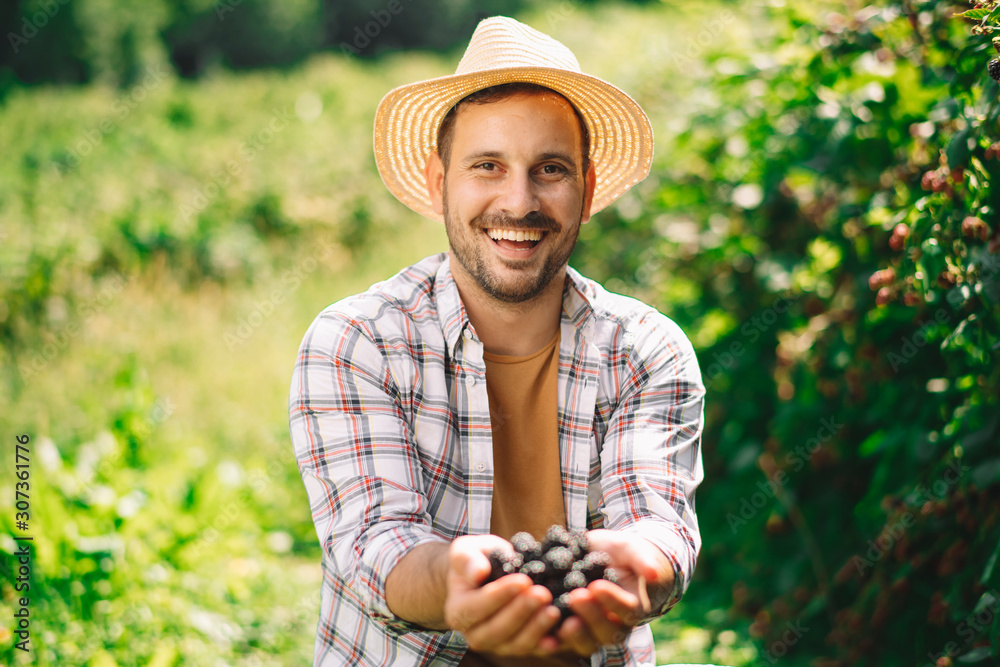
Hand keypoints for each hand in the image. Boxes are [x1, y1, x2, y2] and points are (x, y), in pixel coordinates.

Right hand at [443, 535, 562, 655]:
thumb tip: (478, 572)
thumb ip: (468, 559)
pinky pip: (533, 650)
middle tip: (542, 594)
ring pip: (516, 644)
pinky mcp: (519, 646)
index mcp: (458, 611)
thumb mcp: (467, 550)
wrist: (489, 574)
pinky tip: (561, 633)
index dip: (500, 596)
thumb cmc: (477, 559)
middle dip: (521, 612)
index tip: (523, 580)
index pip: (477, 607)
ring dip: (536, 628)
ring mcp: (498, 645)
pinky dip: (547, 643)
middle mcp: (475, 634)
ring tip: (554, 610)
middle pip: (497, 630)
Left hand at [552, 529, 675, 655]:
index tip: (597, 586)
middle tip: (575, 596)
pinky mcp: (567, 625)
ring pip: (585, 642)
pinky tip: (537, 623)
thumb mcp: (633, 550)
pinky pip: (560, 639)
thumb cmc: (623, 553)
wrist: (600, 554)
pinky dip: (550, 636)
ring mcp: (589, 628)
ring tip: (555, 613)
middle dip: (590, 616)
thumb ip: (642, 560)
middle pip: (606, 632)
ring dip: (572, 632)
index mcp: (632, 608)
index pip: (627, 611)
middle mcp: (612, 624)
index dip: (613, 601)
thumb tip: (652, 574)